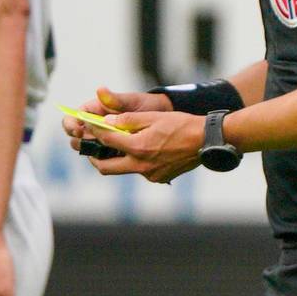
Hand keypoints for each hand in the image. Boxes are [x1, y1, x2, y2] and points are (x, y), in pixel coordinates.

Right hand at [64, 86, 169, 151]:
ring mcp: (104, 140)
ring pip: (88, 150)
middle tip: (92, 142)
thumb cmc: (146, 105)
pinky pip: (104, 158)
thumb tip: (100, 90)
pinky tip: (116, 158)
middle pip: (76, 138)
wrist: (164, 119)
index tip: (79, 129)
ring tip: (106, 150)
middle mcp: (95, 127)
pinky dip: (106, 159)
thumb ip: (116, 99)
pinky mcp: (114, 152)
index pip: (72, 118)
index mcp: (94, 111)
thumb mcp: (133, 101)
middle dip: (80, 141)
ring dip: (92, 152)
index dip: (71, 125)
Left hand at [87, 110, 203, 182]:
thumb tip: (108, 122)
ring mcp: (150, 174)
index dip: (95, 131)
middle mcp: (141, 165)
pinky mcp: (159, 178)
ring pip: (124, 169)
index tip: (90, 125)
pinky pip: (140, 171)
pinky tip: (144, 151)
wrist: (206, 141)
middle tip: (91, 150)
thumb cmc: (181, 125)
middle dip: (94, 158)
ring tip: (119, 146)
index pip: (107, 140)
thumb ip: (128, 120)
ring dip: (118, 159)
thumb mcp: (153, 116)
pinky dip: (136, 161)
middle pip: (106, 168)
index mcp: (138, 148)